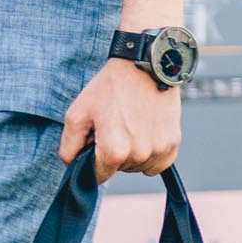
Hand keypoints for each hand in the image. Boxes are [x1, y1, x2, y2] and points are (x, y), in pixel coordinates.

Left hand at [59, 60, 182, 178]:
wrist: (144, 66)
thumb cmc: (110, 88)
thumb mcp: (77, 114)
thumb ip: (68, 147)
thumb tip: (71, 167)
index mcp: (114, 151)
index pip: (98, 176)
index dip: (93, 161)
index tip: (96, 143)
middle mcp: (139, 155)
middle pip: (119, 170)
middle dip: (112, 154)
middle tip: (113, 126)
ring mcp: (158, 150)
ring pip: (138, 167)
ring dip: (132, 154)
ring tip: (130, 126)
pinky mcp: (173, 143)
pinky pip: (158, 163)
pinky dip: (150, 153)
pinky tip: (144, 132)